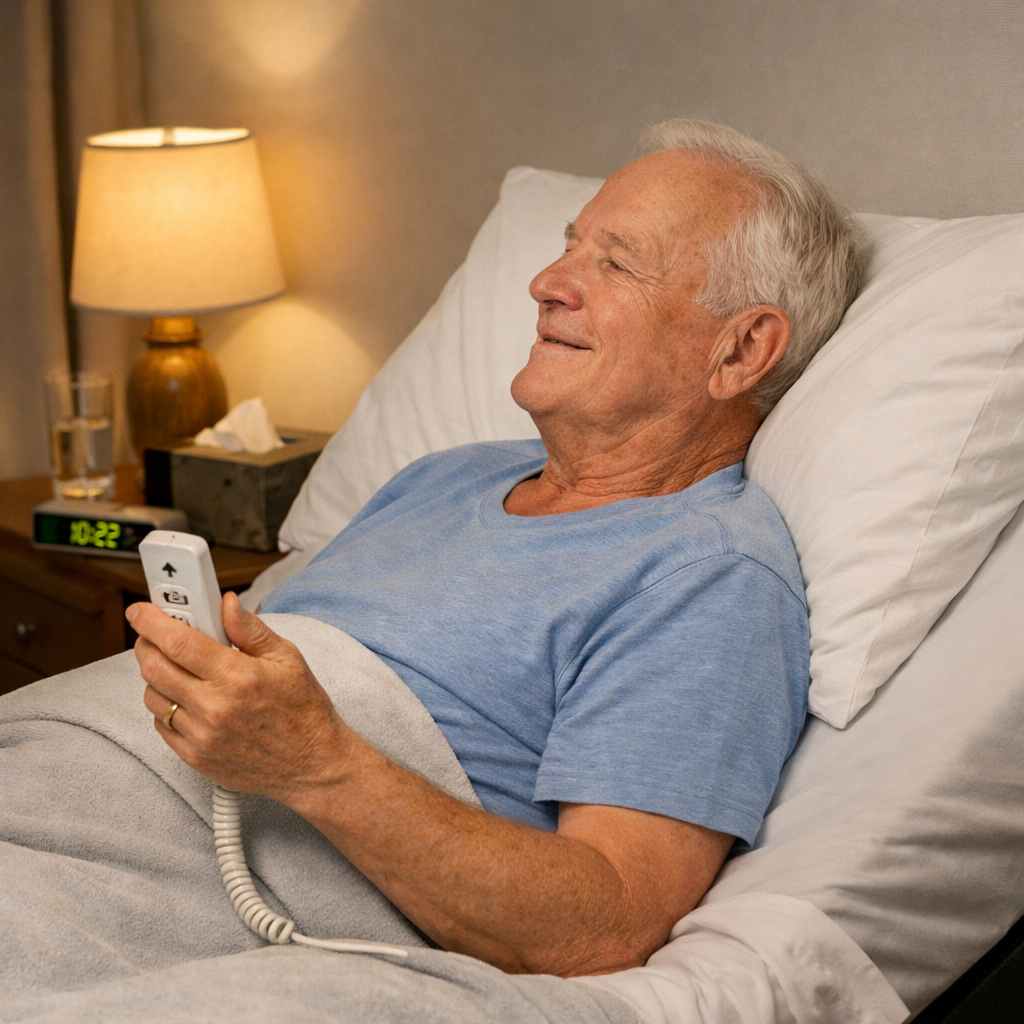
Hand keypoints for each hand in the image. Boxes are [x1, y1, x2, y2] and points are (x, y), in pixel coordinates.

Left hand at [128, 593, 354, 801]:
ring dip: (155, 675)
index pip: (178, 642)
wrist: (312, 764)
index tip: (140, 611)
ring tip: (180, 668)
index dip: (152, 622)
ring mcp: (201, 736)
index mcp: (237, 676)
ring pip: (152, 696)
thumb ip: (250, 629)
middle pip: (154, 667)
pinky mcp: (195, 757)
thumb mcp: (287, 658)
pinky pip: (161, 725)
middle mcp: (214, 707)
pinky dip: (166, 706)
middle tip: (157, 634)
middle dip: (147, 643)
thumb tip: (226, 603)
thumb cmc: (303, 709)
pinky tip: (187, 697)